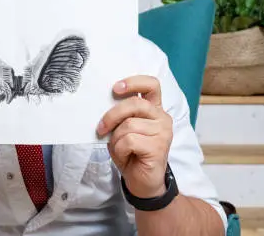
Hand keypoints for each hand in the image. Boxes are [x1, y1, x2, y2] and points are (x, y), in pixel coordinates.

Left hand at [97, 76, 172, 198]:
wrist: (141, 181)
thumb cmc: (131, 152)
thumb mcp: (122, 129)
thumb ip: (120, 115)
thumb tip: (103, 103)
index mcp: (154, 109)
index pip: (152, 84)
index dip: (133, 82)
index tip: (115, 88)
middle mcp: (162, 118)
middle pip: (135, 103)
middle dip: (112, 114)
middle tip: (101, 127)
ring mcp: (163, 132)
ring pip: (129, 124)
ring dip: (116, 138)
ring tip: (119, 147)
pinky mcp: (158, 147)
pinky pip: (130, 140)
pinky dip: (120, 148)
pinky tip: (125, 155)